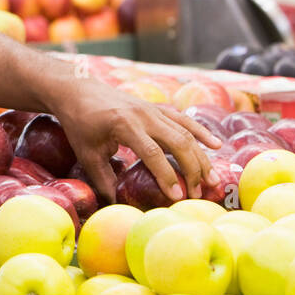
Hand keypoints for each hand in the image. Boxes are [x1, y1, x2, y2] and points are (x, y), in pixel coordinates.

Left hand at [48, 77, 221, 203]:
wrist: (78, 91)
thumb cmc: (81, 124)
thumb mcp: (87, 154)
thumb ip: (103, 179)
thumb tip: (116, 204)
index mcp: (125, 125)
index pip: (152, 153)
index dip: (166, 176)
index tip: (176, 196)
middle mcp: (144, 115)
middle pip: (177, 142)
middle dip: (191, 170)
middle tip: (197, 194)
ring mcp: (153, 110)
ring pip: (185, 133)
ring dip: (200, 157)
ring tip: (212, 180)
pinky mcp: (157, 108)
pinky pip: (183, 120)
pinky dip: (201, 132)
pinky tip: (216, 145)